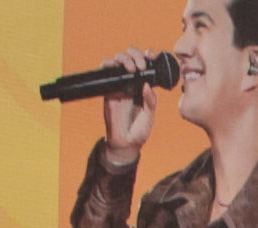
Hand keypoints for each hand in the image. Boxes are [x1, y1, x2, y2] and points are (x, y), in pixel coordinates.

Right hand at [100, 47, 153, 163]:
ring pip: (118, 60)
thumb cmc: (140, 130)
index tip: (152, 56)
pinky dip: (109, 63)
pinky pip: (105, 71)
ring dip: (125, 58)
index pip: (145, 64)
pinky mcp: (108, 88)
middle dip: (136, 55)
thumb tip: (147, 84)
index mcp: (144, 86)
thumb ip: (150, 100)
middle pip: (131, 57)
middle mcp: (131, 82)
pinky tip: (118, 68)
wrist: (126, 143)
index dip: (148, 56)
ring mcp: (119, 84)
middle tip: (142, 65)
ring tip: (132, 68)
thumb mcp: (150, 115)